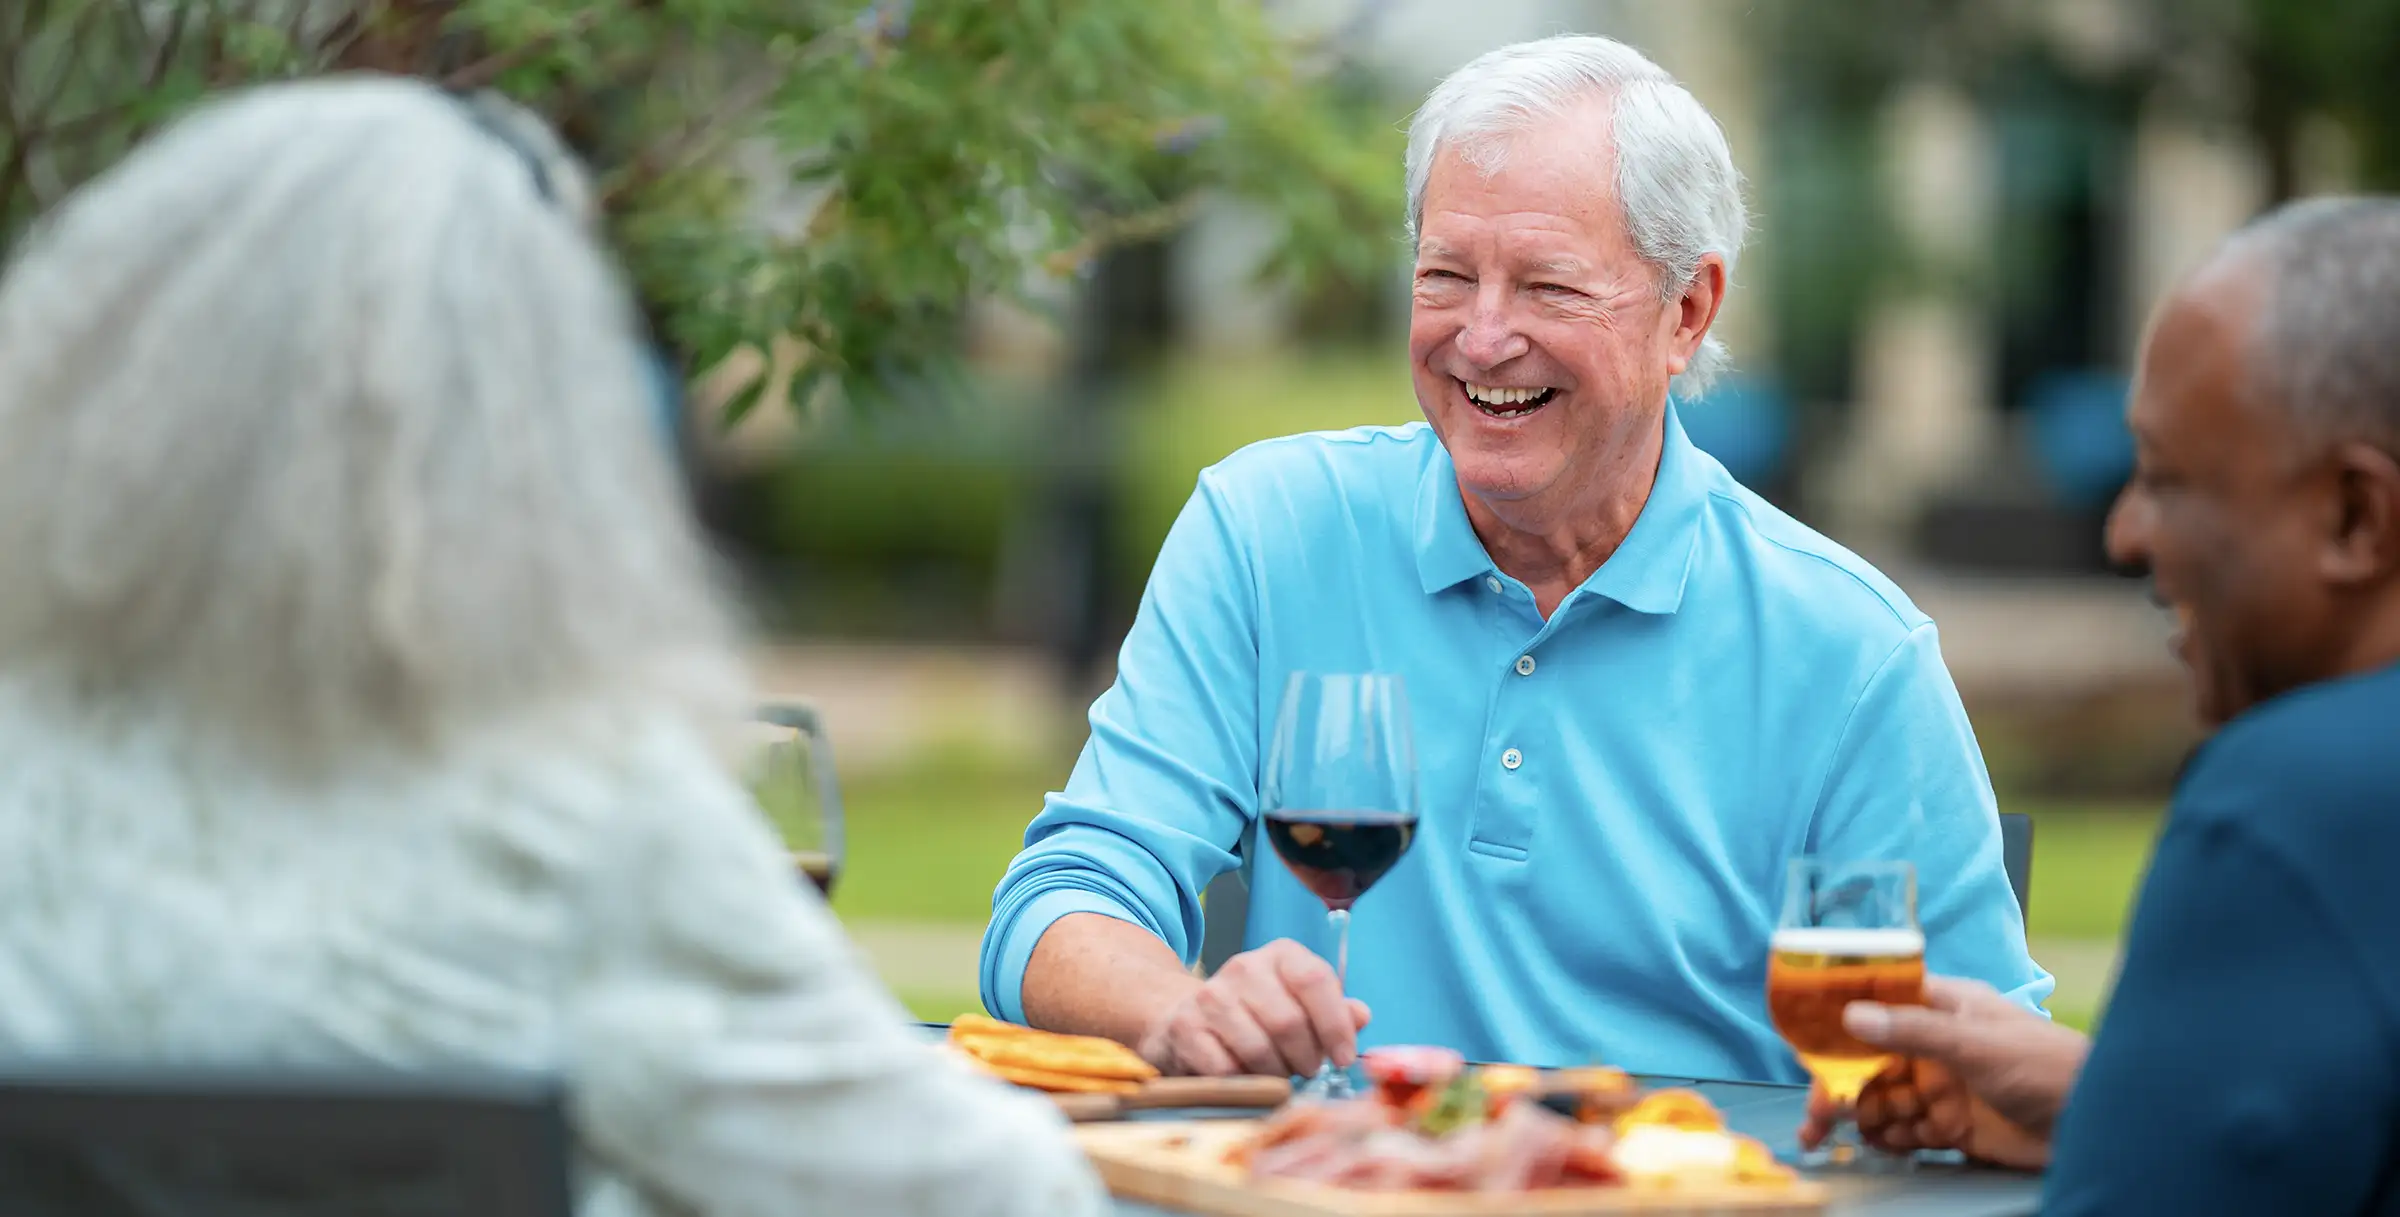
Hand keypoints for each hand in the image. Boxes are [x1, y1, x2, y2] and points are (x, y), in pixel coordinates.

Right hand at [1136, 939, 1369, 1076]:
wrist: (1186, 1014)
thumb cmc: (1257, 1014)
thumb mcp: (1300, 1004)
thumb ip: (1335, 1011)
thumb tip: (1360, 1016)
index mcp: (1280, 956)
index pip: (1314, 979)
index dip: (1335, 1024)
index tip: (1344, 1058)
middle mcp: (1244, 968)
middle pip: (1288, 1021)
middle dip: (1306, 1058)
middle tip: (1308, 1070)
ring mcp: (1210, 996)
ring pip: (1258, 1049)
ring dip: (1276, 1074)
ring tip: (1279, 1074)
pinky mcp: (1185, 1027)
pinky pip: (1226, 1069)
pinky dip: (1244, 1084)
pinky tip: (1248, 1079)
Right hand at [1798, 975, 2088, 1169]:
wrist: (2100, 1122)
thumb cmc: (2048, 1064)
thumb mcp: (1976, 1043)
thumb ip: (1914, 1031)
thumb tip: (1851, 1018)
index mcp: (1942, 1008)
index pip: (1877, 1007)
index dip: (1839, 1025)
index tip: (1805, 1047)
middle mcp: (1936, 1045)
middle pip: (1871, 1062)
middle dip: (1837, 1087)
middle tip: (1814, 1118)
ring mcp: (1944, 1087)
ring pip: (1884, 1100)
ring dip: (1856, 1117)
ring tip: (1827, 1138)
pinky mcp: (1955, 1126)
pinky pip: (1909, 1132)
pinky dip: (1887, 1139)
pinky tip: (1873, 1146)